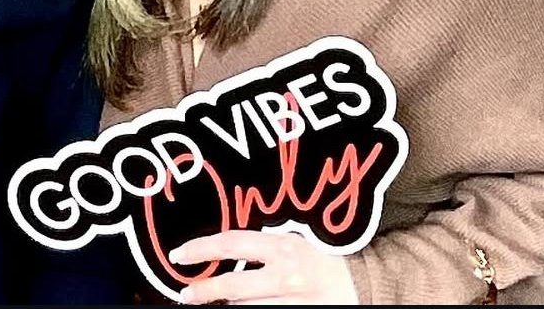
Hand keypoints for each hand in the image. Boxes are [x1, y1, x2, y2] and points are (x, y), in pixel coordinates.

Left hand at [170, 230, 359, 304]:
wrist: (364, 285)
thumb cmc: (324, 259)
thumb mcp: (293, 242)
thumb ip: (263, 246)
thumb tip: (223, 249)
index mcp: (281, 247)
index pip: (230, 244)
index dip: (201, 249)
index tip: (179, 256)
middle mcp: (285, 276)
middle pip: (232, 287)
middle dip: (203, 292)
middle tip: (185, 295)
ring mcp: (293, 303)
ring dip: (227, 308)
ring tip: (213, 305)